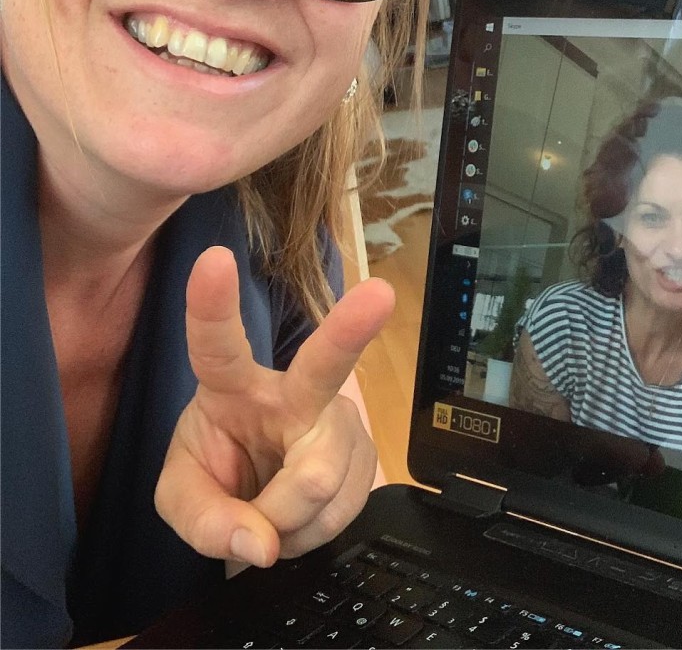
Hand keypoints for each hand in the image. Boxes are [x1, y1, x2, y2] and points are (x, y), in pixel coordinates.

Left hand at [154, 245, 392, 567]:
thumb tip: (261, 542)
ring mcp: (338, 419)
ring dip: (284, 523)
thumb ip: (203, 520)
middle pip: (324, 363)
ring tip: (269, 517)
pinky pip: (343, 508)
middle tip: (379, 294)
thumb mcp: (182, 496)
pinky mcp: (368, 452)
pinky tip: (301, 519)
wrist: (261, 500)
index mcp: (232, 385)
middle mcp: (293, 391)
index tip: (214, 259)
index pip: (218, 344)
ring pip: (319, 479)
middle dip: (351, 327)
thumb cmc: (218, 473)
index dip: (213, 304)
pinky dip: (311, 534)